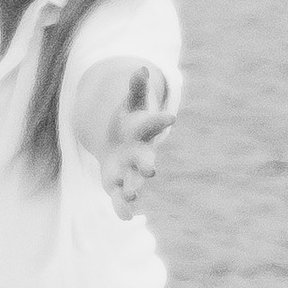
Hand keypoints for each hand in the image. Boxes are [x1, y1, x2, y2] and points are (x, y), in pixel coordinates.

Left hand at [89, 65, 172, 217]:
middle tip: (150, 172)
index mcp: (143, 131)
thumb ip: (136, 88)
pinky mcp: (116, 184)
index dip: (161, 120)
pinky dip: (122, 208)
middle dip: (145, 166)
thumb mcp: (131, 102)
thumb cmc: (129, 119)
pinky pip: (119, 198)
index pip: (153, 124)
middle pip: (144, 161)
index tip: (171, 117)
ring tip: (132, 195)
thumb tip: (140, 68)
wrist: (120, 142)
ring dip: (132, 189)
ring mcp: (129, 171)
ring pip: (133, 182)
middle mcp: (140, 154)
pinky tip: (125, 218)